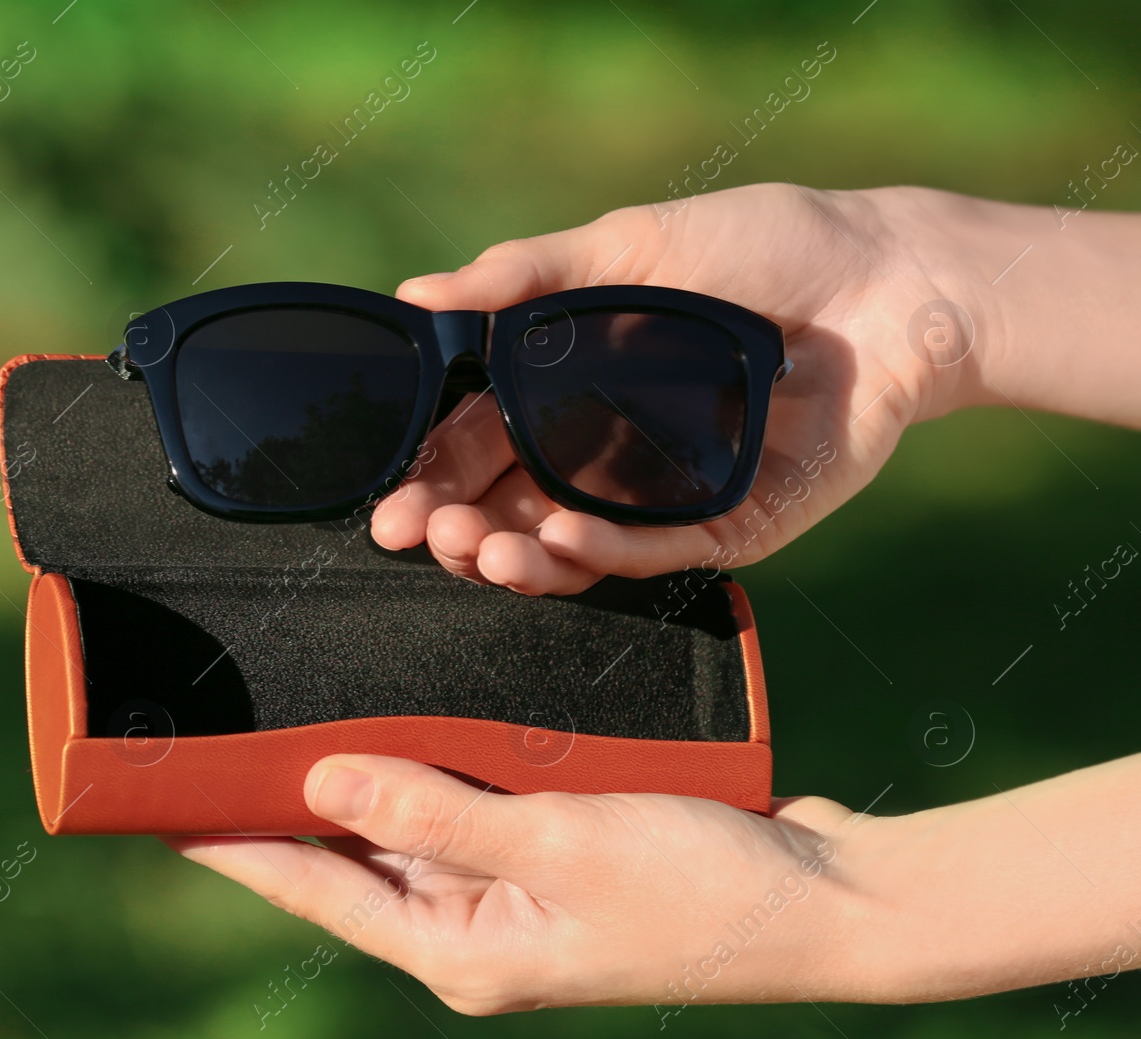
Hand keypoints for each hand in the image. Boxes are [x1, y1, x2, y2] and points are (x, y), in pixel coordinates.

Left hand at [166, 754, 861, 1013]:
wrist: (827, 902)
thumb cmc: (706, 889)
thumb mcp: (560, 848)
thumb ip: (437, 813)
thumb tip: (319, 784)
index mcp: (460, 951)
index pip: (315, 891)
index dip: (233, 843)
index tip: (161, 803)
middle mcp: (472, 929)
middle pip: (348, 859)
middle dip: (281, 801)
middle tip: (209, 738)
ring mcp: (512, 894)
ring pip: (405, 826)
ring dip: (355, 775)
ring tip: (278, 718)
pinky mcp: (549, 854)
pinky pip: (466, 804)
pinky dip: (430, 764)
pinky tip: (397, 718)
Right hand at [369, 183, 991, 593]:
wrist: (886, 279)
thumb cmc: (759, 246)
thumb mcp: (628, 245)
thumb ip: (524, 274)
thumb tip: (415, 295)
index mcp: (567, 392)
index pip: (477, 449)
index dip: (430, 479)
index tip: (389, 506)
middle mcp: (605, 454)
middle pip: (509, 511)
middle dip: (457, 531)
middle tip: (419, 534)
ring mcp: (662, 498)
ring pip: (569, 551)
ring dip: (514, 557)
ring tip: (477, 550)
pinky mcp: (727, 525)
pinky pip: (654, 555)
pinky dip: (600, 553)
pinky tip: (557, 538)